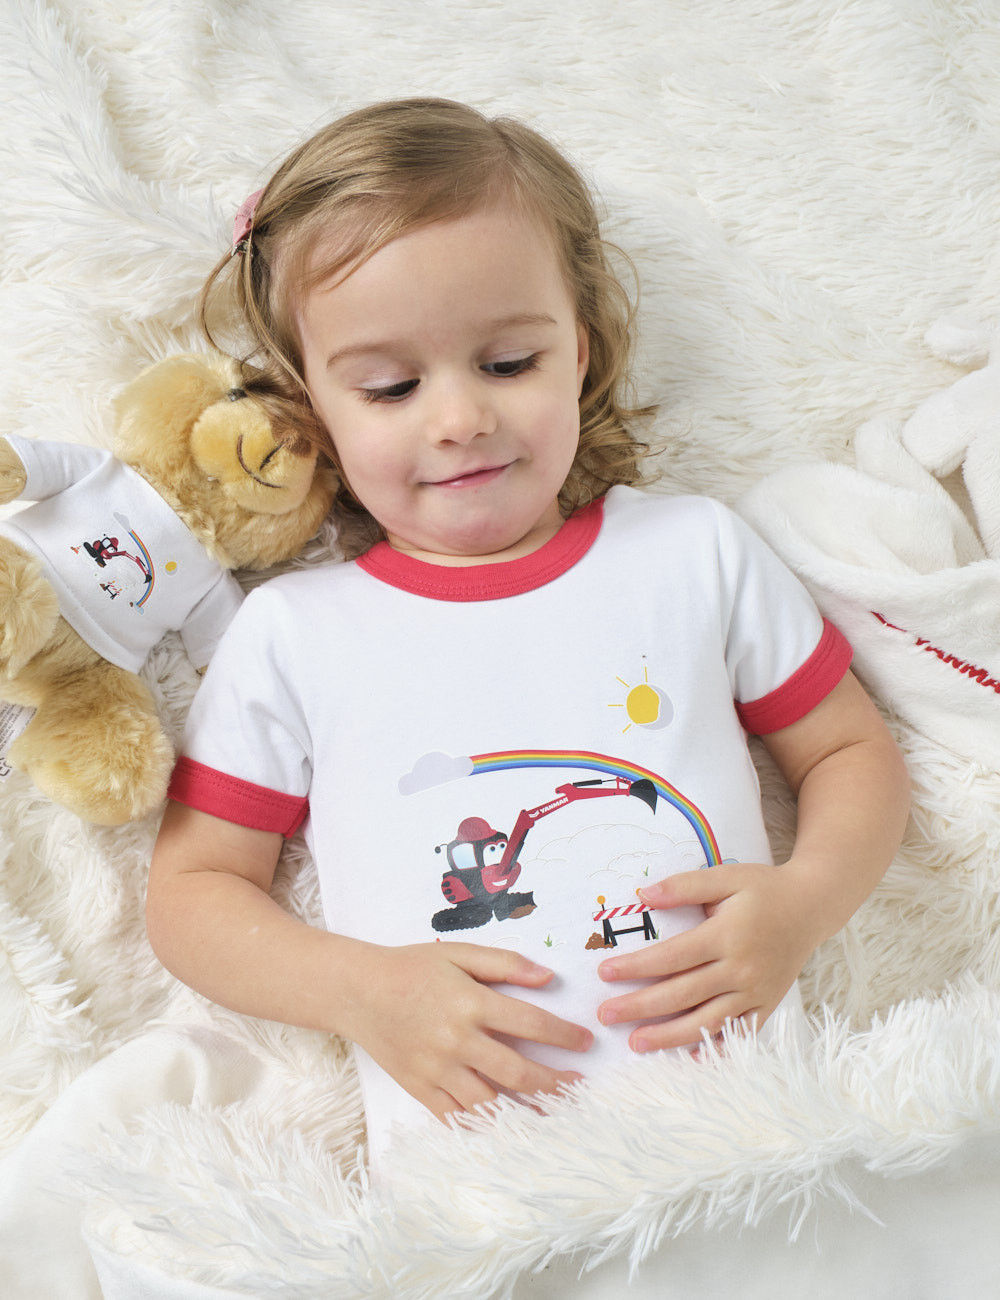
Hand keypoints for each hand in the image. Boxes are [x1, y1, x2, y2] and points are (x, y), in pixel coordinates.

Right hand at [341, 941, 593, 1120]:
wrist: (359, 991)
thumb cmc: (412, 967)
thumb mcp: (459, 953)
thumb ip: (505, 963)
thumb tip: (548, 978)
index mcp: (471, 1003)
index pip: (531, 1023)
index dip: (564, 1036)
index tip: (586, 1043)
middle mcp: (457, 1040)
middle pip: (517, 1072)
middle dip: (555, 1083)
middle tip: (578, 1086)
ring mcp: (438, 1069)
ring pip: (491, 1104)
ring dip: (527, 1113)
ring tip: (554, 1115)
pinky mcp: (420, 1089)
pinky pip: (456, 1118)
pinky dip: (483, 1128)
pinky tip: (506, 1130)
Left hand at [596, 862, 818, 1050]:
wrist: (812, 906)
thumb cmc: (763, 889)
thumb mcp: (725, 876)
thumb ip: (684, 885)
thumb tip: (644, 895)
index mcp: (727, 934)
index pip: (672, 957)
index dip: (637, 967)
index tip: (605, 973)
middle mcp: (741, 968)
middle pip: (683, 994)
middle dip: (640, 1007)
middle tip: (605, 1016)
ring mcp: (756, 991)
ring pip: (707, 1021)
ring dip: (669, 1036)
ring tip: (635, 1043)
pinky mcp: (767, 1005)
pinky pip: (738, 1033)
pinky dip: (713, 1048)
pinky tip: (687, 1058)